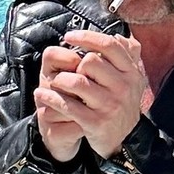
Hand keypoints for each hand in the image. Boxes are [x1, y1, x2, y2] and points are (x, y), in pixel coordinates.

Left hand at [35, 31, 146, 159]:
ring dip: (60, 80)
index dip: (87, 37)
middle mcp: (123, 88)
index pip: (110, 46)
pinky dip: (51, 99)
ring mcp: (110, 106)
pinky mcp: (95, 122)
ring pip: (76, 81)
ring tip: (54, 82)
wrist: (126, 139)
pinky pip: (67, 105)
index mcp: (131, 73)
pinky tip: (42, 95)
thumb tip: (120, 35)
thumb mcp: (131, 79)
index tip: (69, 37)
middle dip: (74, 63)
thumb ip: (127, 56)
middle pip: (90, 61)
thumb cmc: (122, 103)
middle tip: (69, 71)